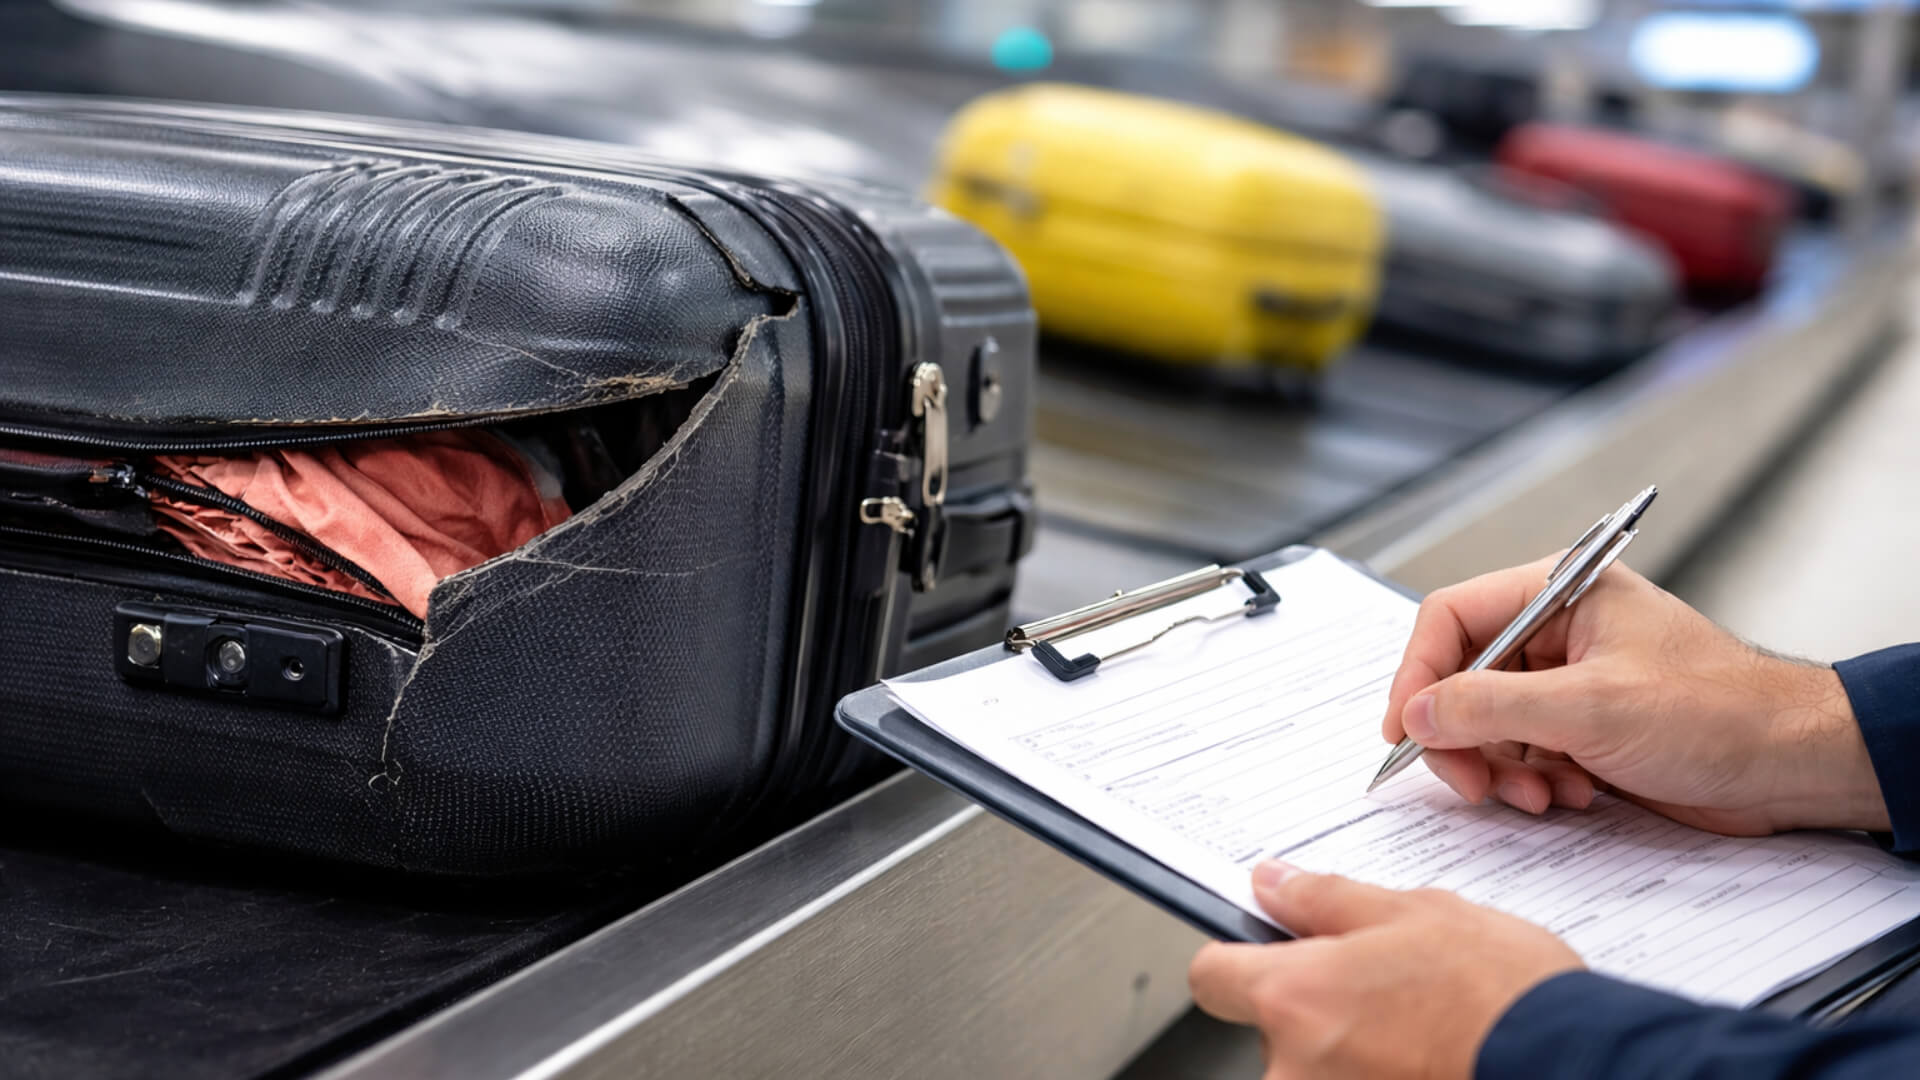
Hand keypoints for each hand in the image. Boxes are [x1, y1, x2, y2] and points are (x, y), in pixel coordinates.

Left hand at [1190, 862, 1580, 1079]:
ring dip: (1353, 1052)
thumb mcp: (1413, 912)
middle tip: (1384, 995)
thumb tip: (1272, 883)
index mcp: (1295, 996)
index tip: (1263, 954)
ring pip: (1315, 1069)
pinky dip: (1382, 1074)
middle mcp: (1295, 1067)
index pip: (1212, 976)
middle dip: (1317, 1012)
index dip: (1237, 960)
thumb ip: (1326, 900)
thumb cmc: (1503, 992)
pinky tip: (1427, 1060)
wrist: (1574, 1063)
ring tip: (1418, 1033)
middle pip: (1271, 1032)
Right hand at [1382, 555, 1887, 835]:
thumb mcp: (1590, 708)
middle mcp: (1557, 629)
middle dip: (1463, 737)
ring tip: (1542, 794)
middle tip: (1470, 783)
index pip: (1451, 618)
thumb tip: (1417, 714)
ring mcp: (1569, 679)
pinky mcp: (1584, 725)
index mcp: (1559, 592)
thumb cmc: (1718, 713)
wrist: (1793, 764)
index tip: (1403, 731)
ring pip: (1488, 723)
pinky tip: (1571, 794)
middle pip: (1462, 676)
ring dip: (1503, 767)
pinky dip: (1533, 780)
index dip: (1417, 674)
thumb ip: (1491, 708)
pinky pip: (1522, 752)